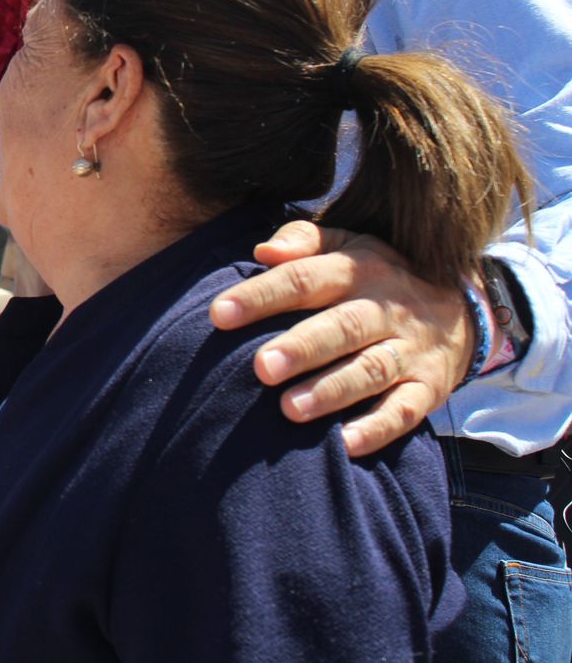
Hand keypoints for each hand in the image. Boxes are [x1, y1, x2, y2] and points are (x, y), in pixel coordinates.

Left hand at [210, 220, 473, 456]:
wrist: (464, 308)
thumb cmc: (378, 277)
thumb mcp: (348, 244)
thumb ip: (303, 239)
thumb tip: (263, 251)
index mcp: (357, 269)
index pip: (304, 279)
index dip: (261, 296)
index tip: (219, 315)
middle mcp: (386, 308)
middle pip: (342, 326)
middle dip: (302, 348)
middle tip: (261, 367)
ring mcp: (410, 349)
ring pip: (372, 370)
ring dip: (332, 390)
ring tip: (290, 409)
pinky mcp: (429, 387)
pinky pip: (407, 410)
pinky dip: (378, 428)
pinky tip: (346, 444)